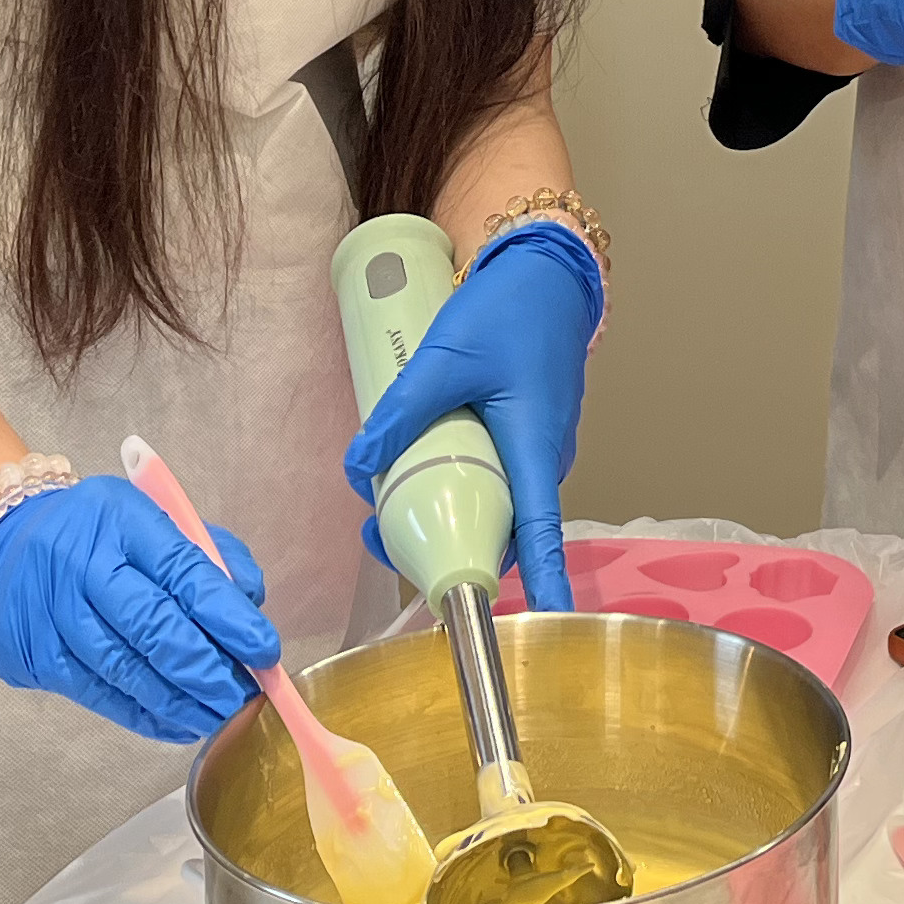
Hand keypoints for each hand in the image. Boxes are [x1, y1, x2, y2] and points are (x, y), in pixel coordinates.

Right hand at [0, 476, 278, 743]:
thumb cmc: (95, 534)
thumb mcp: (150, 517)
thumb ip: (207, 554)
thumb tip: (250, 603)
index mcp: (123, 520)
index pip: (186, 572)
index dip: (229, 617)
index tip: (263, 650)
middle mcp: (85, 565)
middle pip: (154, 627)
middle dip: (207, 669)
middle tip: (244, 696)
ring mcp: (55, 613)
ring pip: (127, 669)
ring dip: (180, 700)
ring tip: (218, 716)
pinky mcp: (35, 656)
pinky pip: (99, 694)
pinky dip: (144, 714)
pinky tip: (177, 723)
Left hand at [344, 226, 601, 611]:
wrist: (546, 270)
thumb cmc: (511, 312)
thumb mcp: (449, 357)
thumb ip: (402, 412)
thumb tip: (358, 466)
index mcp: (536, 450)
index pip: (540, 536)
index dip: (538, 588)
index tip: (536, 634)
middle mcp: (542, 460)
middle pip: (501, 529)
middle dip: (445, 547)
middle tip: (381, 537)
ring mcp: (534, 447)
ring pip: (490, 500)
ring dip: (443, 509)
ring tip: (381, 496)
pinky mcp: (522, 431)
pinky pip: (489, 473)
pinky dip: (453, 479)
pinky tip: (414, 460)